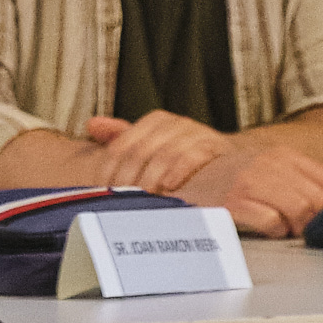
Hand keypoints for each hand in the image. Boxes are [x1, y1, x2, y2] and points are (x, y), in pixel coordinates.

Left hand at [82, 110, 231, 189]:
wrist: (230, 162)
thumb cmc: (184, 156)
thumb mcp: (153, 144)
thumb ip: (122, 137)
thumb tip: (92, 125)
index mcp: (155, 121)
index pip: (122, 145)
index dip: (110, 170)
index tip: (104, 192)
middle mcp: (175, 123)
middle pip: (140, 151)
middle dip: (129, 179)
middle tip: (123, 201)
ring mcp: (196, 133)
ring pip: (163, 155)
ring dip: (151, 179)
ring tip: (144, 198)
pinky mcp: (214, 146)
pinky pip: (192, 156)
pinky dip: (178, 172)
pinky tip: (169, 187)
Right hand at [172, 135, 322, 238]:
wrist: (185, 177)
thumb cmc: (231, 177)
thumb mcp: (269, 166)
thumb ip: (303, 177)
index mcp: (281, 154)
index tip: (316, 212)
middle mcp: (268, 164)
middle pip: (318, 200)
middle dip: (313, 219)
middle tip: (298, 225)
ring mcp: (250, 182)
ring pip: (300, 210)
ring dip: (295, 226)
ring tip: (282, 227)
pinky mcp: (234, 203)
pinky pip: (273, 223)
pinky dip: (274, 231)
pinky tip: (265, 227)